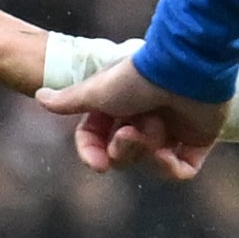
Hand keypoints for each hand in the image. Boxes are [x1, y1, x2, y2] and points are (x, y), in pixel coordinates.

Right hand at [37, 55, 223, 181]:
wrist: (184, 67)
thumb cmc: (137, 77)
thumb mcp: (97, 91)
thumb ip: (70, 100)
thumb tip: (40, 97)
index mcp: (118, 104)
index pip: (96, 140)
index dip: (93, 154)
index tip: (97, 164)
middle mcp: (143, 116)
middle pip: (122, 154)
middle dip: (124, 148)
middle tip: (130, 132)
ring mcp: (172, 129)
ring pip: (149, 161)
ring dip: (147, 147)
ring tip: (156, 124)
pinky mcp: (198, 140)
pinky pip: (182, 170)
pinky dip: (171, 167)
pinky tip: (166, 154)